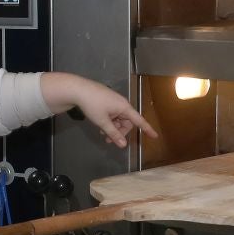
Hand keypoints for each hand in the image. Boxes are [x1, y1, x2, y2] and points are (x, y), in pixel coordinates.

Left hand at [45, 73, 159, 148]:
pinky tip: (100, 125)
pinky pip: (113, 114)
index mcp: (124, 107)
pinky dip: (108, 121)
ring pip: (118, 119)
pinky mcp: (107, 100)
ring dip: (113, 128)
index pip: (139, 120)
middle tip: (108, 140)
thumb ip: (113, 133)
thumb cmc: (92, 105)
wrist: (78, 89)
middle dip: (119, 132)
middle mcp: (122, 103)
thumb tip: (123, 145)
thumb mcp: (102, 122)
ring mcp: (114, 101)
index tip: (155, 136)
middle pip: (126, 122)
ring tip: (102, 134)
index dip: (147, 129)